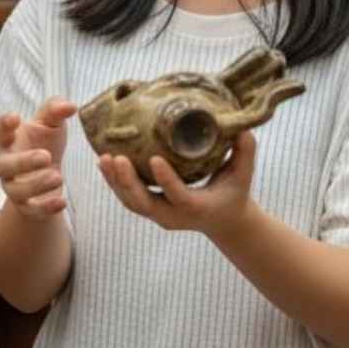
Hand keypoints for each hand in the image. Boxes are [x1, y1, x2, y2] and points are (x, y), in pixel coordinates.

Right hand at [0, 97, 76, 219]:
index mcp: (8, 139)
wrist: (49, 174)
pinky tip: (62, 202)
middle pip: (3, 165)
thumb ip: (56, 110)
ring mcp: (13, 187)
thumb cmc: (45, 142)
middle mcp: (5, 164)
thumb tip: (70, 106)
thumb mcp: (51, 123)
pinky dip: (45, 208)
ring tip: (58, 177)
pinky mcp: (26, 206)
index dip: (3, 124)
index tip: (16, 118)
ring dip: (36, 185)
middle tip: (46, 156)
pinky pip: (31, 210)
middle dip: (23, 162)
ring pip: (15, 191)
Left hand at [97, 130, 259, 242]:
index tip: (154, 159)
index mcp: (196, 208)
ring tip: (104, 158)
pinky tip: (104, 162)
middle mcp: (173, 216)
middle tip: (116, 158)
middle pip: (144, 203)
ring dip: (115, 182)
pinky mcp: (150, 211)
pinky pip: (128, 199)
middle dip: (128, 182)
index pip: (178, 196)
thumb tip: (242, 127)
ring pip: (131, 202)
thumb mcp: (243, 175)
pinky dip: (115, 182)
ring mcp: (159, 216)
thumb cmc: (234, 193)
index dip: (166, 179)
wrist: (224, 220)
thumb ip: (244, 152)